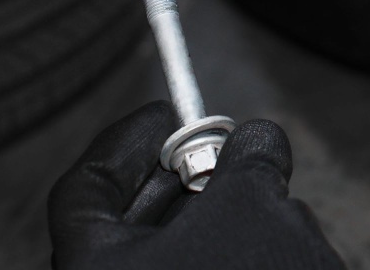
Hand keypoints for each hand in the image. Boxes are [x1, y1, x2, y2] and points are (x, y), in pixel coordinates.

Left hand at [49, 101, 344, 268]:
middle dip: (189, 178)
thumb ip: (249, 157)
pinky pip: (215, 269)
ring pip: (181, 252)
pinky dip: (242, 248)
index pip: (84, 190)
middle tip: (227, 152)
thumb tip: (257, 140)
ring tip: (270, 199)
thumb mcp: (249, 203)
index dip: (126, 142)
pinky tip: (286, 243)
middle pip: (135, 221)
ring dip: (226, 215)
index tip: (169, 115)